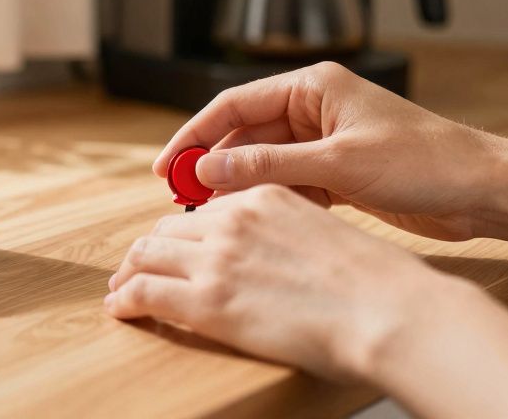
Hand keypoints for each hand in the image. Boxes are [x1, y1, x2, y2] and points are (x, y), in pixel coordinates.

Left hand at [105, 185, 456, 380]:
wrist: (388, 310)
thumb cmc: (375, 284)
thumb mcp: (323, 234)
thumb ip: (286, 235)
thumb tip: (276, 258)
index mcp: (264, 198)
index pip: (204, 209)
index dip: (182, 231)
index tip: (172, 246)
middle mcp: (233, 220)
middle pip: (167, 228)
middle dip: (147, 250)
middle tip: (134, 269)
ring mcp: (216, 258)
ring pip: (146, 255)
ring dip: (127, 273)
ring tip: (119, 291)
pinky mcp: (205, 299)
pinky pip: (144, 291)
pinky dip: (124, 300)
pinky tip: (119, 309)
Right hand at [153, 62, 507, 240]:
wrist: (482, 191)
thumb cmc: (425, 161)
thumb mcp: (338, 164)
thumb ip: (270, 167)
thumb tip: (210, 171)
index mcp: (313, 87)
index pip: (235, 105)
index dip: (196, 134)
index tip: (169, 165)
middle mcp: (315, 109)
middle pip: (245, 136)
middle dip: (214, 166)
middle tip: (183, 199)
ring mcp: (326, 141)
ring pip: (265, 164)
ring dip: (241, 188)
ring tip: (214, 217)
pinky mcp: (339, 172)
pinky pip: (289, 183)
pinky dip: (272, 201)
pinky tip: (256, 220)